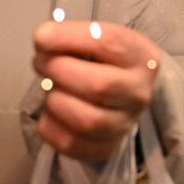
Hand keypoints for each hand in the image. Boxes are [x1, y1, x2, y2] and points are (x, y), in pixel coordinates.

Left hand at [32, 20, 160, 161]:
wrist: (123, 93)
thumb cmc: (105, 61)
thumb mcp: (98, 39)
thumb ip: (72, 36)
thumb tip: (44, 39)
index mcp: (143, 57)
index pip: (109, 43)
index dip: (69, 38)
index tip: (41, 37)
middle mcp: (139, 93)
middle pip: (99, 86)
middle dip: (59, 71)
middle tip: (40, 62)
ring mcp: (125, 124)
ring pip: (87, 120)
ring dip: (56, 100)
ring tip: (49, 88)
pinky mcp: (106, 148)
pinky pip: (71, 144)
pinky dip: (50, 127)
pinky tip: (50, 112)